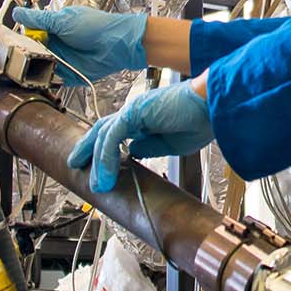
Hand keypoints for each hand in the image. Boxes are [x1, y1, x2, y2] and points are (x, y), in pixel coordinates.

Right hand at [12, 5, 147, 85]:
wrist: (116, 44)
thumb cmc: (94, 27)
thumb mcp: (62, 20)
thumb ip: (38, 20)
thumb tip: (17, 12)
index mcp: (53, 28)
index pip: (30, 34)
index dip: (20, 39)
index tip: (9, 43)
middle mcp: (56, 45)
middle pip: (32, 53)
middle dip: (25, 56)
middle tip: (18, 58)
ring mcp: (62, 60)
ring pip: (40, 67)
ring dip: (34, 69)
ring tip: (29, 68)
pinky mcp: (69, 75)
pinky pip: (53, 79)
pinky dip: (47, 80)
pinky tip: (41, 78)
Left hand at [69, 84, 213, 192]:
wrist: (214, 106)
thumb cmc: (201, 120)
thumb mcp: (171, 144)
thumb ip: (149, 147)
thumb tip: (133, 152)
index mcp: (143, 117)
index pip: (114, 132)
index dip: (101, 148)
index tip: (96, 165)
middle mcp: (135, 111)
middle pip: (101, 129)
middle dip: (87, 148)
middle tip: (76, 165)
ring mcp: (133, 110)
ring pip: (103, 136)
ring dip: (96, 162)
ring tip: (96, 184)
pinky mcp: (134, 113)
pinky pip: (112, 138)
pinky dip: (106, 158)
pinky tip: (106, 176)